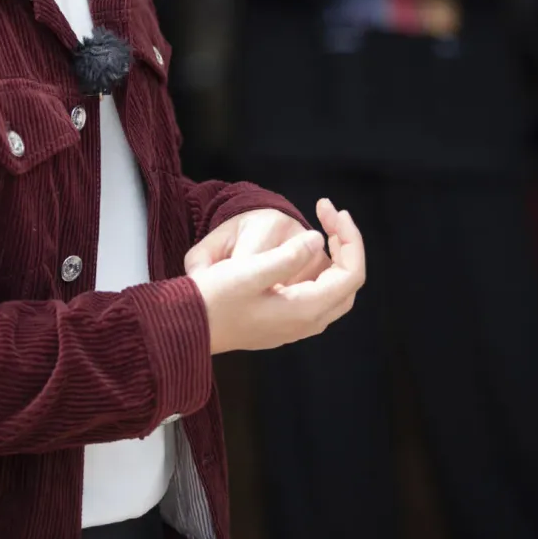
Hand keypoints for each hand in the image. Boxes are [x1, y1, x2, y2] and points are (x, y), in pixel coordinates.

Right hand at [187, 199, 365, 354]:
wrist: (187, 328)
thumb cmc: (213, 299)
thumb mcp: (248, 271)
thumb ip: (287, 257)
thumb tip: (317, 240)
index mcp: (303, 310)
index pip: (350, 274)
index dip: (350, 239)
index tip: (333, 210)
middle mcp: (304, 323)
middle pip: (347, 284)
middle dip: (347, 247)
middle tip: (332, 216)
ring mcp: (294, 326)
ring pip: (334, 293)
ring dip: (336, 260)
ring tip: (325, 229)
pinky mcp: (282, 323)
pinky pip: (317, 297)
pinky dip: (322, 272)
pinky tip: (303, 252)